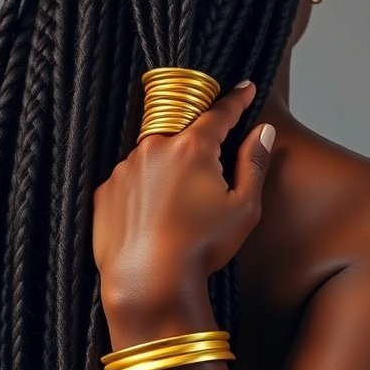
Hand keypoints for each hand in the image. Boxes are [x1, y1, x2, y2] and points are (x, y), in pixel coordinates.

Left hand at [91, 81, 275, 314]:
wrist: (148, 282)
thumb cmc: (201, 247)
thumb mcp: (244, 207)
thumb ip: (253, 163)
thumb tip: (263, 131)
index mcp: (192, 147)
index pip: (219, 113)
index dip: (236, 99)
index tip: (245, 88)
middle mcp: (155, 148)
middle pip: (182, 131)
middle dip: (198, 137)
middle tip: (209, 158)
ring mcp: (126, 169)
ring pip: (153, 154)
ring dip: (168, 166)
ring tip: (179, 205)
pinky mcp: (106, 192)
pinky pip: (130, 179)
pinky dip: (143, 188)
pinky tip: (154, 216)